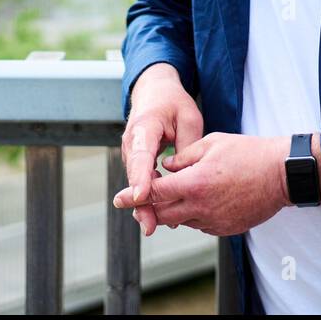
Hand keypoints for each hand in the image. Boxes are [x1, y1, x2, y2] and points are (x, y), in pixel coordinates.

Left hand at [113, 132, 291, 236]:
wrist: (282, 174)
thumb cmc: (247, 153)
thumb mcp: (211, 144)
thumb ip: (182, 157)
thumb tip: (164, 166)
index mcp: (194, 183)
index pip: (154, 193)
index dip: (134, 196)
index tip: (119, 199)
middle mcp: (201, 207)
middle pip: (162, 214)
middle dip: (148, 207)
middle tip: (140, 200)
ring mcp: (214, 221)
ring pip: (180, 221)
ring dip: (171, 210)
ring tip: (175, 194)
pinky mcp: (226, 229)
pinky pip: (199, 225)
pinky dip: (192, 214)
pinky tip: (198, 200)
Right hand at [119, 63, 203, 235]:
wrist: (154, 92)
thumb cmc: (173, 103)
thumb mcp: (188, 117)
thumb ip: (186, 146)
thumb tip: (187, 176)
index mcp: (145, 127)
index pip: (141, 155)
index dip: (142, 178)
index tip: (142, 196)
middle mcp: (132, 142)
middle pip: (135, 176)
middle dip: (141, 202)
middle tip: (150, 226)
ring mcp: (132, 153)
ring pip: (136, 182)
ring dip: (144, 204)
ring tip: (153, 227)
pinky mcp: (136, 160)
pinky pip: (141, 180)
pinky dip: (148, 197)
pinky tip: (157, 216)